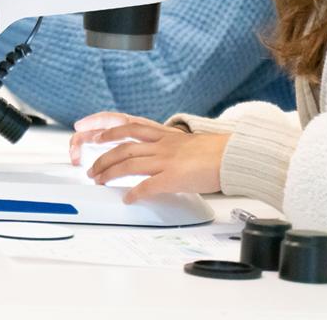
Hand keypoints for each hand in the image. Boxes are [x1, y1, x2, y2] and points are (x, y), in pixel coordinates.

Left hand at [76, 115, 228, 203]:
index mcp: (165, 135)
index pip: (130, 127)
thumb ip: (172, 148)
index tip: (95, 135)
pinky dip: (134, 194)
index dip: (109, 130)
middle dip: (103, 159)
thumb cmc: (216, 152)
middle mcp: (162, 145)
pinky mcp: (173, 178)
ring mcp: (166, 161)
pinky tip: (128, 199)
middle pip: (123, 148)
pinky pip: (147, 187)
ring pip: (128, 165)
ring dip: (110, 173)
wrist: (233, 156)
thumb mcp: (188, 143)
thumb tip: (163, 158)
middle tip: (92, 169)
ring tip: (100, 181)